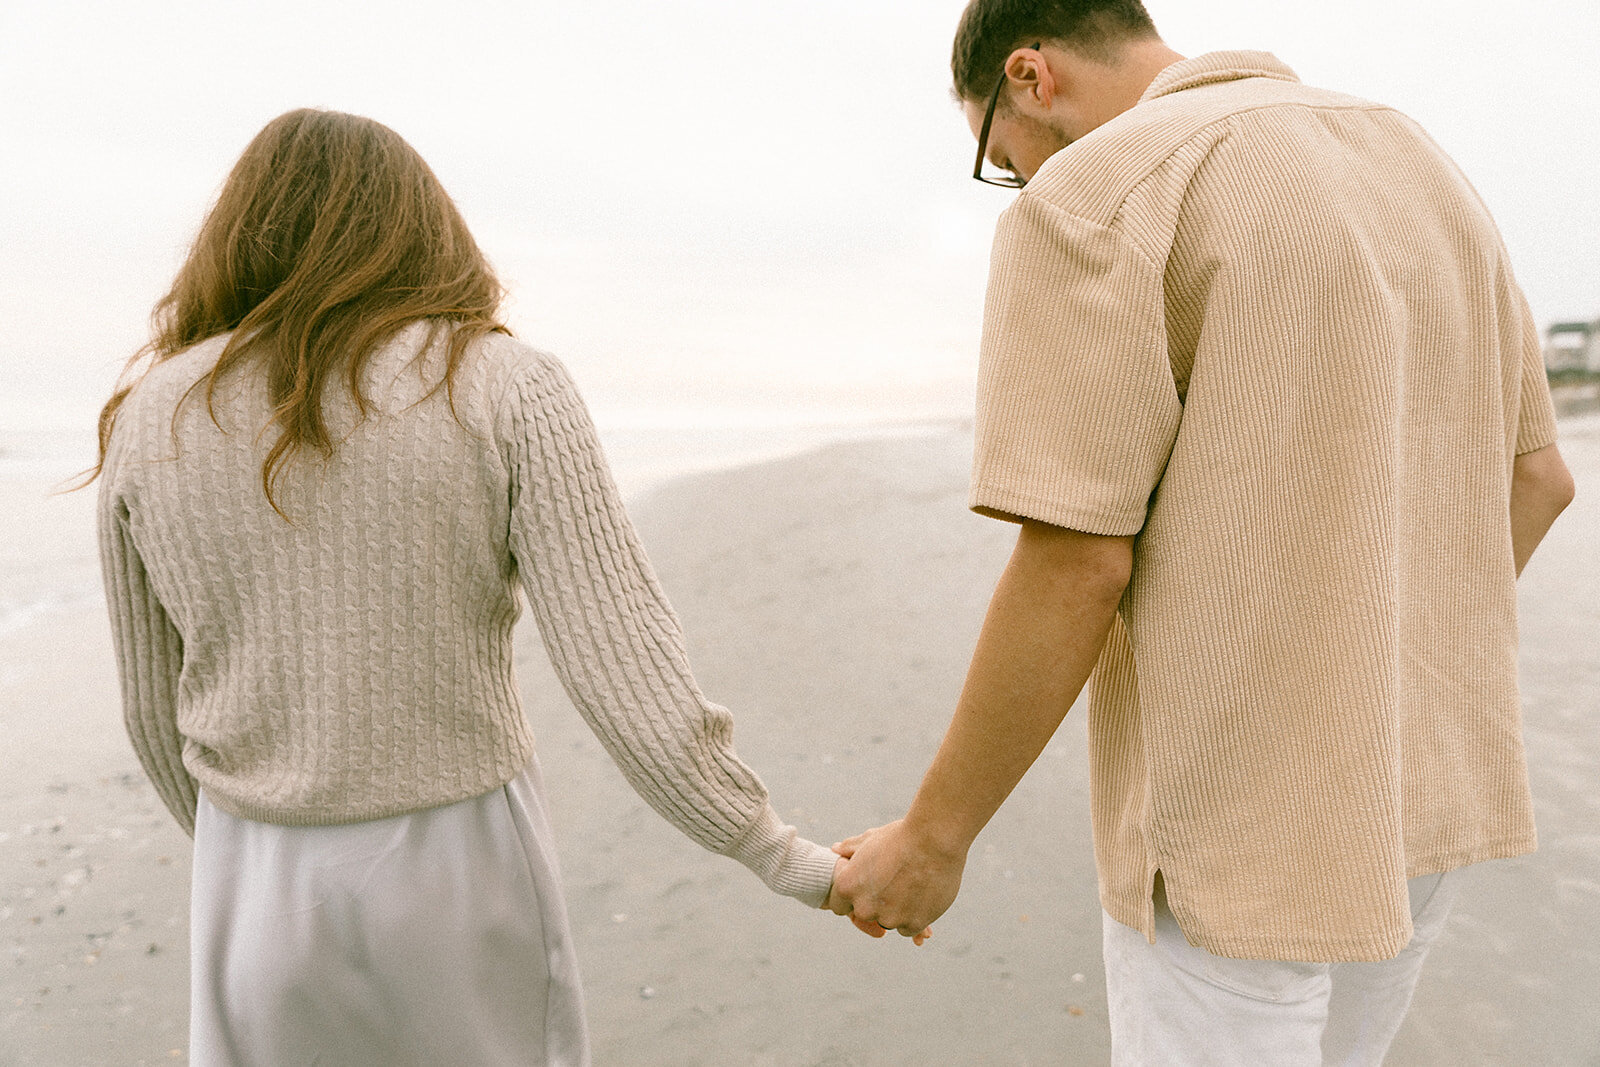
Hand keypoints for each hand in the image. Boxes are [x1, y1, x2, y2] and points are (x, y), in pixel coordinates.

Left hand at [826, 819, 962, 944]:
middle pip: (866, 913)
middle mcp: (864, 907)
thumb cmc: (902, 836)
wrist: (935, 840)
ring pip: (889, 920)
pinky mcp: (912, 925)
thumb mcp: (871, 838)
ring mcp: (888, 919)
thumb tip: (836, 849)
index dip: (854, 893)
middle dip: (876, 902)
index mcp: (847, 886)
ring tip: (912, 883)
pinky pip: (908, 927)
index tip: (869, 881)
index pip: (840, 904)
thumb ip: (851, 848)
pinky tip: (922, 894)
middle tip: (894, 880)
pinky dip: (915, 915)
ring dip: (897, 909)